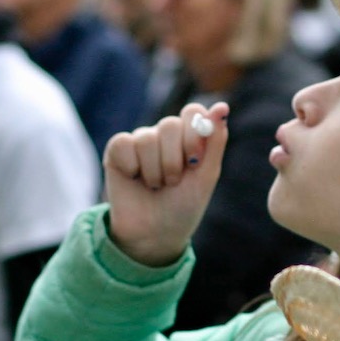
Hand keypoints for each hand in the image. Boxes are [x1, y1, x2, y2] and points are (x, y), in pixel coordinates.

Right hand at [104, 102, 229, 266]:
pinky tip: (135, 180)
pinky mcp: (117, 150)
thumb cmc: (183, 206)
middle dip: (175, 160)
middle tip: (174, 182)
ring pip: (147, 138)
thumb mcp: (207, 176)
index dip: (194, 135)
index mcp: (189, 137)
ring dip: (155, 171)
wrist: (156, 234)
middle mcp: (164, 135)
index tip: (194, 161)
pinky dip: (133, 168)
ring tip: (156, 186)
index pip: (193, 112)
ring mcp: (140, 141)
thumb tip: (222, 106)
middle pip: (169, 124)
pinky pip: (124, 143)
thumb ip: (215, 141)